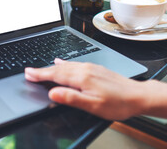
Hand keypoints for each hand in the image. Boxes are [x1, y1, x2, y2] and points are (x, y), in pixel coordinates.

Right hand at [25, 59, 145, 120]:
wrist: (138, 95)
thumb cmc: (118, 103)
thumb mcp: (93, 105)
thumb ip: (71, 98)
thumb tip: (53, 94)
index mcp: (82, 78)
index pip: (55, 75)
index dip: (40, 75)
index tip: (28, 74)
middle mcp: (85, 69)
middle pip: (58, 69)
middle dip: (42, 70)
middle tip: (29, 71)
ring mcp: (91, 67)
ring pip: (66, 65)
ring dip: (51, 67)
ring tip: (41, 68)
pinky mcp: (95, 68)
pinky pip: (74, 63)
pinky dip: (64, 63)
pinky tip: (61, 62)